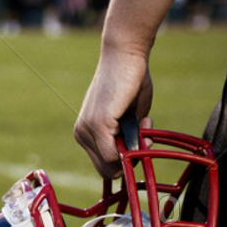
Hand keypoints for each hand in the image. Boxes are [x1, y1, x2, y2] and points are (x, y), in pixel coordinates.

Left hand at [73, 47, 153, 176]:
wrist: (125, 55)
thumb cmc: (130, 83)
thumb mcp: (129, 120)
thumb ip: (129, 139)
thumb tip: (134, 158)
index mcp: (86, 133)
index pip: (104, 166)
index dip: (126, 160)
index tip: (140, 138)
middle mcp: (82, 134)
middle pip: (107, 171)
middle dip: (130, 159)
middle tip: (145, 132)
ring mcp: (88, 130)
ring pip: (112, 165)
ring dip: (135, 150)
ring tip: (144, 122)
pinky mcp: (98, 124)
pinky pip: (115, 156)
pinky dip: (135, 145)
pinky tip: (143, 120)